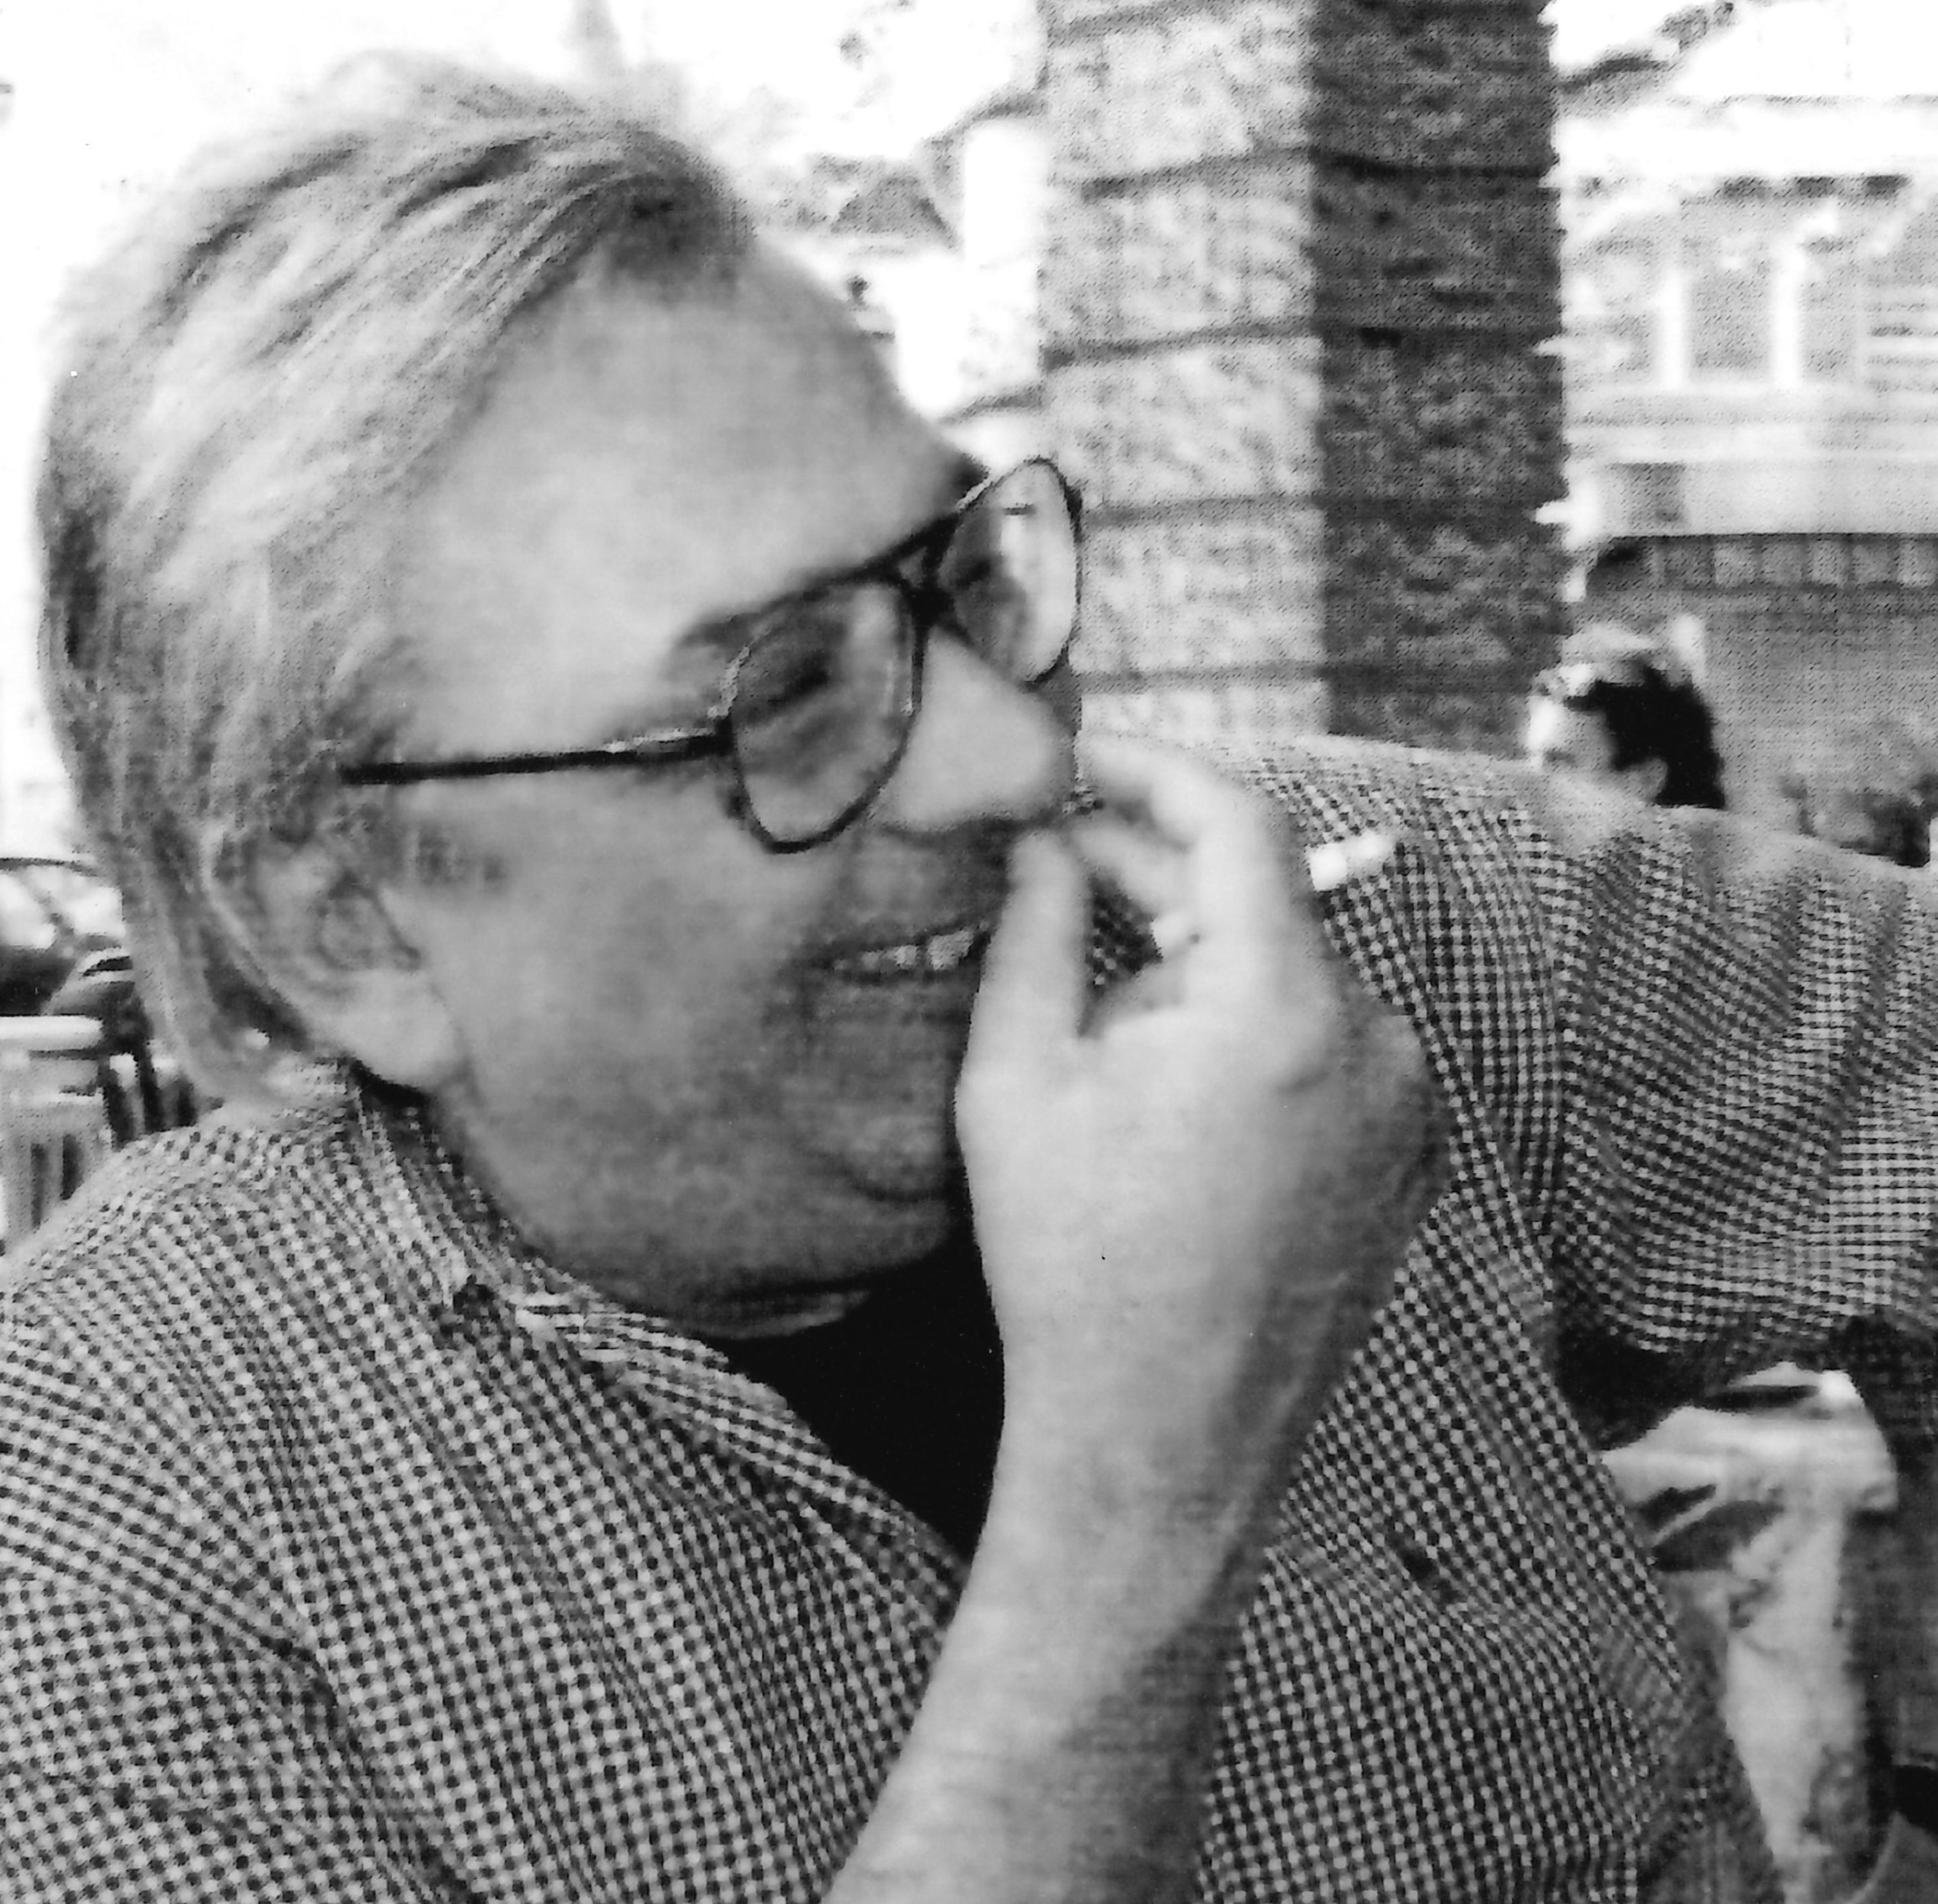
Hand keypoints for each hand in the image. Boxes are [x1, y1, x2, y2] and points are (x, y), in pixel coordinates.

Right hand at [958, 739, 1441, 1495]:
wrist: (1161, 1441)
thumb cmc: (1074, 1265)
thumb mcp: (1018, 1079)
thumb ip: (1032, 929)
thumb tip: (1043, 839)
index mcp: (1284, 1008)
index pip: (1236, 820)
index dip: (1149, 770)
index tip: (1076, 759)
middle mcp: (1377, 1042)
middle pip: (1261, 902)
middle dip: (1151, 877)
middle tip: (1049, 866)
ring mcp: (1407, 1108)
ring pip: (1288, 980)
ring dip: (1195, 971)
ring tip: (1098, 1036)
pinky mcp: (1408, 1163)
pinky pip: (1324, 1051)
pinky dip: (1249, 1037)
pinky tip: (1166, 1095)